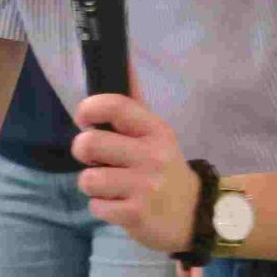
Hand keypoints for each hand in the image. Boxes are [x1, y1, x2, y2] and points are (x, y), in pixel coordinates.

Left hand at [72, 92, 199, 254]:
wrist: (194, 215)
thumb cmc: (164, 169)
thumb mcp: (155, 135)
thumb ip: (133, 106)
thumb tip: (123, 61)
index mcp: (155, 130)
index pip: (115, 105)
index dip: (89, 108)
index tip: (84, 120)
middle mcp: (152, 155)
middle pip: (89, 143)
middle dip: (82, 152)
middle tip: (95, 160)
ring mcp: (145, 186)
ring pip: (87, 179)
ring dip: (92, 185)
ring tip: (110, 186)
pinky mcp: (136, 214)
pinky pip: (95, 206)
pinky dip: (101, 207)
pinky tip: (119, 205)